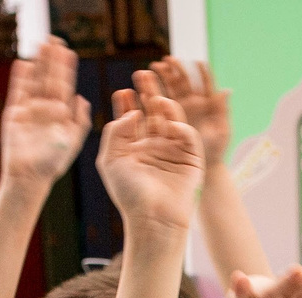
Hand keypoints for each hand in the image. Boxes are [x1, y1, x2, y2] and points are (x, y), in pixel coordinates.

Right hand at [0, 38, 91, 187]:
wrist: (29, 176)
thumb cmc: (53, 163)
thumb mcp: (73, 141)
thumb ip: (80, 121)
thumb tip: (82, 98)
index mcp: (61, 114)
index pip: (64, 85)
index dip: (66, 68)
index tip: (69, 51)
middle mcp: (46, 109)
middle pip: (49, 78)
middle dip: (52, 60)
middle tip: (55, 38)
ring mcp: (29, 110)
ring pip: (34, 81)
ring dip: (38, 63)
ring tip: (41, 44)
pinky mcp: (14, 114)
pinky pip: (18, 92)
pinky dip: (20, 78)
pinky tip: (24, 63)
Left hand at [96, 72, 202, 233]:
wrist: (153, 218)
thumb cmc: (129, 194)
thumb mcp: (110, 159)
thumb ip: (115, 132)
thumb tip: (133, 112)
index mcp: (135, 148)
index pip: (133, 119)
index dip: (127, 103)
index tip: (122, 92)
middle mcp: (155, 147)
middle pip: (153, 113)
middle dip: (148, 94)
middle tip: (143, 75)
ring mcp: (173, 152)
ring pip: (172, 120)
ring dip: (165, 105)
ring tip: (156, 97)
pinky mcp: (191, 159)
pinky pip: (188, 136)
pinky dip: (180, 127)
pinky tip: (169, 125)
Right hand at [154, 58, 233, 168]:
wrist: (202, 167)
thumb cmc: (216, 151)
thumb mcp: (222, 132)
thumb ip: (223, 110)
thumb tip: (227, 89)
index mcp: (208, 103)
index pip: (205, 82)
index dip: (201, 72)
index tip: (196, 62)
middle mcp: (194, 102)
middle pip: (184, 80)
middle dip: (176, 68)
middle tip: (168, 60)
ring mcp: (180, 108)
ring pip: (171, 87)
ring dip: (163, 75)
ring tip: (154, 67)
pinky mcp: (168, 116)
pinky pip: (160, 100)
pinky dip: (154, 91)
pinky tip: (146, 85)